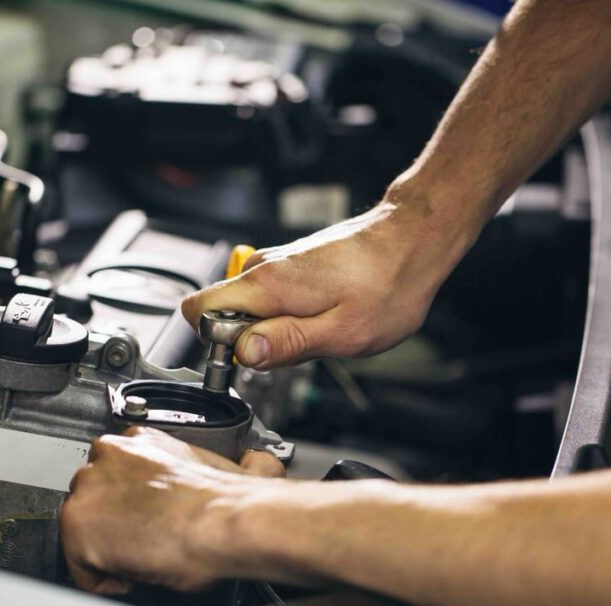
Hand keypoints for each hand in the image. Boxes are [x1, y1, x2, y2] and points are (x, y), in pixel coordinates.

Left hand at [60, 427, 283, 594]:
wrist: (225, 520)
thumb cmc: (223, 502)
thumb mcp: (195, 467)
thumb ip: (170, 473)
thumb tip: (182, 488)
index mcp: (138, 439)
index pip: (114, 471)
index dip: (130, 502)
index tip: (145, 517)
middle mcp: (107, 456)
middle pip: (93, 495)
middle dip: (115, 522)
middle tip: (145, 539)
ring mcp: (89, 490)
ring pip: (82, 528)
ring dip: (107, 547)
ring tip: (142, 556)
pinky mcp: (79, 528)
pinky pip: (81, 568)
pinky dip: (103, 580)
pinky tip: (134, 574)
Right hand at [181, 201, 471, 368]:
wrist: (412, 242)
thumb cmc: (388, 285)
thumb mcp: (341, 333)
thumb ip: (287, 344)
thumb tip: (244, 354)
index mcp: (268, 284)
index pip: (198, 311)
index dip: (216, 344)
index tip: (250, 359)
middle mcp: (263, 269)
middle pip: (221, 315)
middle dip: (250, 342)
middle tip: (298, 347)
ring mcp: (274, 266)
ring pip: (246, 311)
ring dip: (274, 331)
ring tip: (320, 329)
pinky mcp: (288, 268)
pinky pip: (267, 302)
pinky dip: (287, 317)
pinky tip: (323, 316)